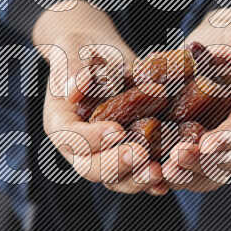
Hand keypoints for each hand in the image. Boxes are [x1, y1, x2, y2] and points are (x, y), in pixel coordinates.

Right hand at [33, 0, 165, 194]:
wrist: (101, 57)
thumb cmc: (83, 50)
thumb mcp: (74, 51)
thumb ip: (73, 68)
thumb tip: (75, 88)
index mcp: (60, 123)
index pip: (71, 139)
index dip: (92, 140)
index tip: (117, 130)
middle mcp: (79, 146)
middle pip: (91, 168)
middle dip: (116, 165)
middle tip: (141, 155)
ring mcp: (104, 154)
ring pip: (115, 178)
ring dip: (137, 179)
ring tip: (159, 172)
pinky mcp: (126, 154)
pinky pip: (136, 173)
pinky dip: (152, 180)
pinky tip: (169, 180)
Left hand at [162, 10, 230, 191]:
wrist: (212, 39)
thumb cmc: (230, 32)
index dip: (229, 139)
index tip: (207, 144)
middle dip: (204, 164)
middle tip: (175, 161)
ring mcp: (223, 141)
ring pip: (212, 173)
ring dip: (189, 176)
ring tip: (163, 173)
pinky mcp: (200, 145)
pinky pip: (192, 168)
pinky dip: (175, 174)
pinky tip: (153, 171)